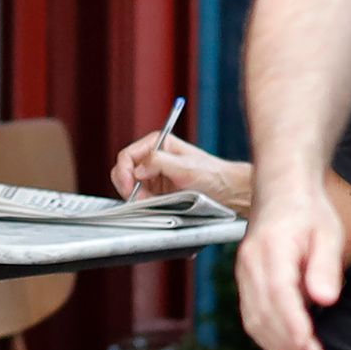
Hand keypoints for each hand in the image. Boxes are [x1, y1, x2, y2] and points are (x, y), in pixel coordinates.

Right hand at [113, 128, 236, 201]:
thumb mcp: (186, 167)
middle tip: (139, 200)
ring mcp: (153, 175)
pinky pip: (140, 198)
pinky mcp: (156, 190)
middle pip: (124, 172)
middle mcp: (152, 157)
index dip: (124, 173)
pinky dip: (143, 204)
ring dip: (136, 198)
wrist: (227, 190)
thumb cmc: (211, 174)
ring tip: (152, 203)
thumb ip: (159, 162)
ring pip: (130, 187)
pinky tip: (156, 206)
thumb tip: (137, 169)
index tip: (130, 189)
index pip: (126, 156)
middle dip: (128, 187)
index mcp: (157, 143)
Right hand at [236, 179, 348, 349]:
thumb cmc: (309, 212)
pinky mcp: (244, 278)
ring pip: (252, 316)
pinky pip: (249, 312)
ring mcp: (243, 271)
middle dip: (287, 342)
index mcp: (273, 247)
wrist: (281, 191)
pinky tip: (282, 347)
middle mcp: (251, 262)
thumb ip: (326, 266)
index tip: (308, 349)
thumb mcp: (329, 232)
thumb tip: (325, 300)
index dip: (293, 324)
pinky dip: (264, 334)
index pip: (280, 293)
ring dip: (274, 344)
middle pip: (263, 311)